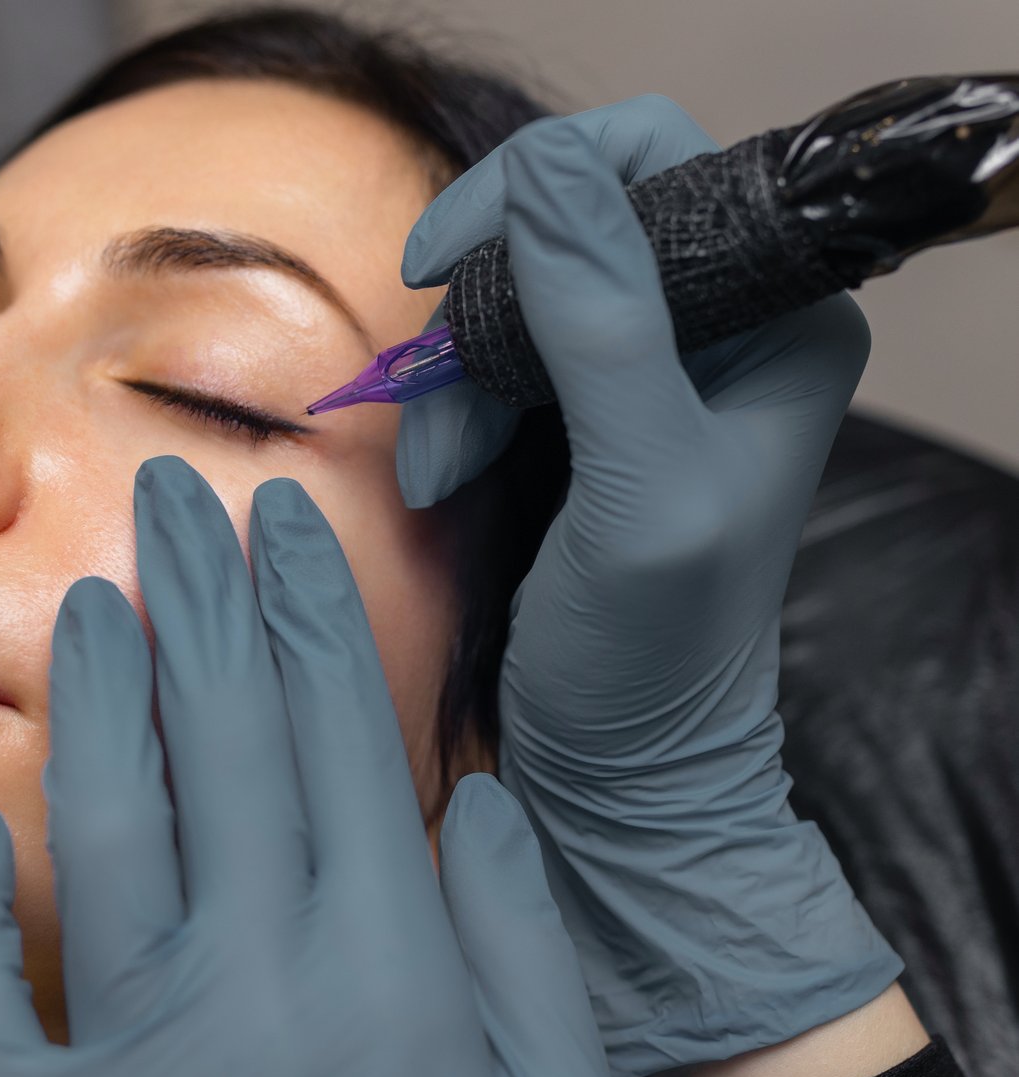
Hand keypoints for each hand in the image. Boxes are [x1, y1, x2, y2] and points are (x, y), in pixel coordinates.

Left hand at [0, 456, 608, 1076]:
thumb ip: (523, 957)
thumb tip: (490, 811)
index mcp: (396, 965)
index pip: (343, 735)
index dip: (311, 612)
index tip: (283, 521)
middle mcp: (267, 983)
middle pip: (227, 744)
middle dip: (201, 603)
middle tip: (173, 497)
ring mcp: (148, 1055)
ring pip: (111, 829)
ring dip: (103, 704)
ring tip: (101, 600)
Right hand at [398, 96, 902, 1076]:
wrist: (616, 770)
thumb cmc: (653, 656)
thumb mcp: (640, 488)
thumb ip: (606, 327)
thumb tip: (548, 166)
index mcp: (781, 317)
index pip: (657, 164)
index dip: (541, 186)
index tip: (445, 259)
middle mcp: (722, 324)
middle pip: (569, 220)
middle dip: (484, 304)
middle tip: (441, 395)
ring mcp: (647, 367)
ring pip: (515, 288)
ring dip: (455, 370)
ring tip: (439, 467)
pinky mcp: (581, 412)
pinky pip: (492, 352)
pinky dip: (448, 404)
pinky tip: (438, 471)